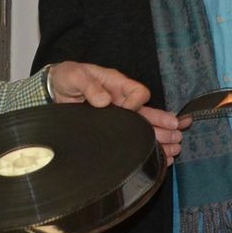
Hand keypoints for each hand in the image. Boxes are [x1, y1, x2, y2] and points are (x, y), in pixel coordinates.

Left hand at [48, 62, 187, 162]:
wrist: (55, 90)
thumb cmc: (67, 77)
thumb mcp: (75, 76)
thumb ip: (88, 85)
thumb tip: (103, 101)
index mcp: (116, 84)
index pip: (137, 92)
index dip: (136, 102)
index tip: (129, 111)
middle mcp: (122, 100)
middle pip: (148, 112)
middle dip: (162, 124)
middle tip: (177, 134)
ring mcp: (119, 116)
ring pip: (145, 127)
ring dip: (160, 138)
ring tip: (176, 148)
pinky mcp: (113, 129)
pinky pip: (134, 136)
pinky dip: (148, 147)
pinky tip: (161, 156)